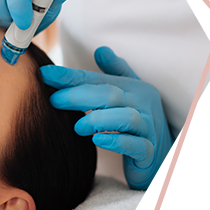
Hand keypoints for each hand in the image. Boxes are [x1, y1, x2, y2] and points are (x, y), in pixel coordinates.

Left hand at [39, 46, 209, 202]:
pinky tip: (98, 140)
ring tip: (77, 126)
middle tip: (53, 100)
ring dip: (97, 119)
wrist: (165, 160)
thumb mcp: (127, 96)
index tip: (44, 73)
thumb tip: (101, 49)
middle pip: (109, 95)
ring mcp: (148, 128)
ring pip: (125, 118)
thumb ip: (113, 74)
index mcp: (134, 88)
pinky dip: (116, 141)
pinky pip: (136, 144)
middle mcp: (143, 104)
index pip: (97, 79)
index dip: (70, 76)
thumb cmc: (138, 124)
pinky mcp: (150, 152)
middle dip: (77, 96)